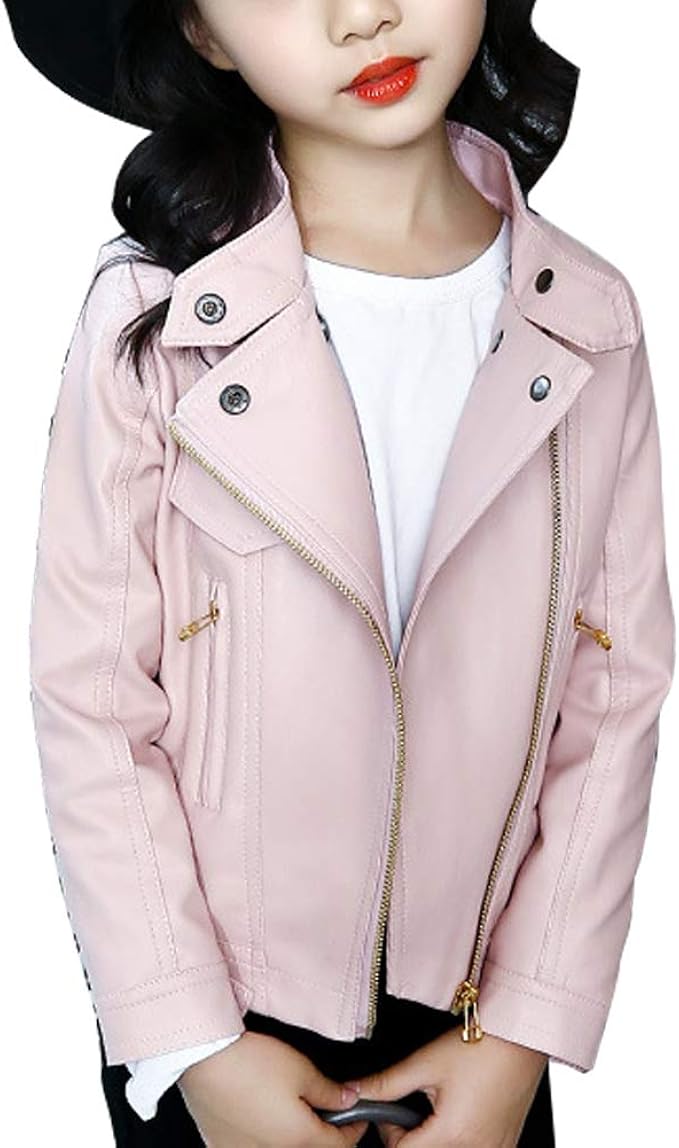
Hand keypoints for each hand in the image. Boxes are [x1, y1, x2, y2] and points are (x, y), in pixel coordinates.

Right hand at [177, 1030, 369, 1146]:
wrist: (202, 1056)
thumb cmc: (251, 1061)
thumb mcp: (302, 1069)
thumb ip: (329, 1091)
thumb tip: (349, 1100)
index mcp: (298, 1139)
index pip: (338, 1145)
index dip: (354, 1130)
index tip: (358, 1118)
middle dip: (322, 1132)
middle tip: (326, 1109)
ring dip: (290, 1134)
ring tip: (289, 1106)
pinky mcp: (220, 1144)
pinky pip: (249, 1147)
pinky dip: (260, 1136)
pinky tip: (257, 1115)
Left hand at [352, 1028, 547, 1146]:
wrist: (520, 1034)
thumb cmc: (480, 1045)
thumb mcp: (426, 1062)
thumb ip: (387, 1083)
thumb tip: (356, 1091)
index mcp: (452, 1134)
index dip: (388, 1133)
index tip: (391, 1111)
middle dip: (411, 1135)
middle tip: (414, 1105)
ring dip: (436, 1137)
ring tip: (439, 1105)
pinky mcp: (506, 1143)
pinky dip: (460, 1137)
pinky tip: (462, 1111)